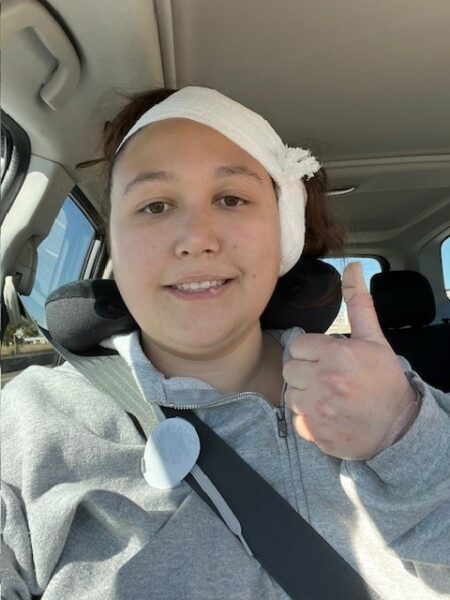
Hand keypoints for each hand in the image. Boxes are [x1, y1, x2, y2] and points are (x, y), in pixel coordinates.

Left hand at [283, 262, 417, 459]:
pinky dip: (309, 422)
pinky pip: (298, 422)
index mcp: (336, 354)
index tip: (326, 360)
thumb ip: (358, 306)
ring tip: (329, 398)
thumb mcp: (374, 340)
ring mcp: (320, 409)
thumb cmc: (384, 379)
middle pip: (290, 371)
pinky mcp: (317, 433)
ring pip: (292, 397)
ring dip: (306, 397)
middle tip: (326, 379)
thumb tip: (352, 268)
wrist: (399, 425)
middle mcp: (325, 380)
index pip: (298, 346)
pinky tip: (328, 416)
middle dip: (305, 374)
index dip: (311, 353)